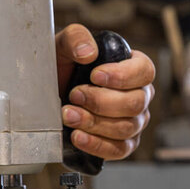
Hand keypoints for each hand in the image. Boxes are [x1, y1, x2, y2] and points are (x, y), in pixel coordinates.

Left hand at [56, 24, 154, 159]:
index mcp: (132, 68)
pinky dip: (97, 145)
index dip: (123, 75)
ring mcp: (133, 122)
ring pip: (126, 128)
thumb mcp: (61, 46)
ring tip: (67, 115)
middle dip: (100, 101)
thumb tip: (89, 53)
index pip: (145, 71)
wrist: (44, 96)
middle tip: (74, 95)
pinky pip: (118, 150)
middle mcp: (139, 95)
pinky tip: (77, 136)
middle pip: (136, 103)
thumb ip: (76, 38)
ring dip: (93, 122)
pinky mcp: (120, 143)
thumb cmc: (60, 68)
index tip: (95, 75)